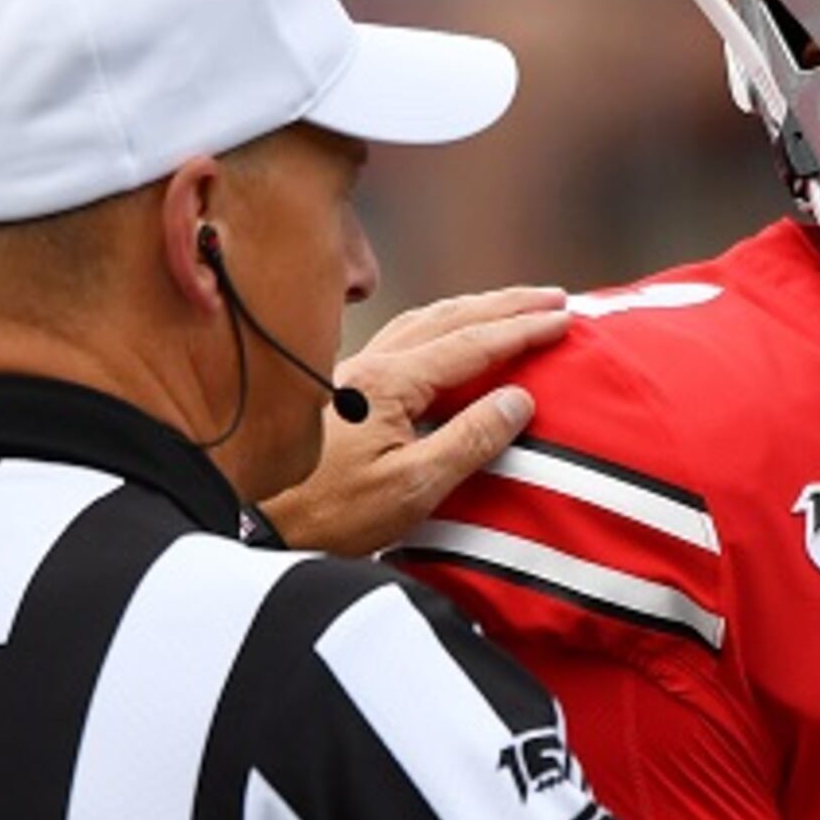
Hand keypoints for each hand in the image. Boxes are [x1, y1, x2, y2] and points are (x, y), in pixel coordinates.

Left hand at [257, 287, 569, 556]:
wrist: (254, 521)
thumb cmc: (331, 511)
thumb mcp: (412, 487)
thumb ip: (470, 440)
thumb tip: (519, 399)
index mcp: (391, 382)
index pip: (473, 344)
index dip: (523, 330)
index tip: (566, 319)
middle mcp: (372, 363)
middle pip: (450, 317)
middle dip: (506, 305)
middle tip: (555, 298)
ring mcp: (354, 370)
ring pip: (425, 320)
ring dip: (475, 309)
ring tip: (513, 307)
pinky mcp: (343, 386)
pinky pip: (405, 336)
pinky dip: (442, 324)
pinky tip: (448, 334)